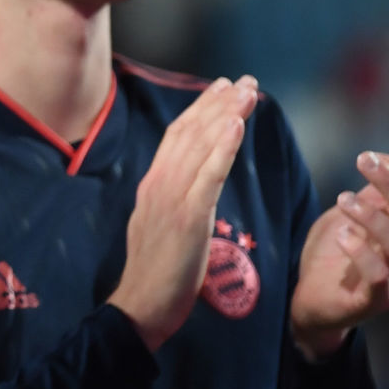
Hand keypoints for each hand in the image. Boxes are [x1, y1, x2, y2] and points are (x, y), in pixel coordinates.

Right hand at [107, 76, 258, 352]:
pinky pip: (208, 176)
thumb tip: (189, 183)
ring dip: (226, 115)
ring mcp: (171, 199)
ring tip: (248, 92)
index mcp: (153, 185)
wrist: (140, 306)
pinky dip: (222, 147)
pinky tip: (236, 126)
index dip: (201, 109)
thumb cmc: (156, 274)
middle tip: (245, 81)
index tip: (223, 89)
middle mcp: (159, 184)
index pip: (178, 136)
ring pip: (200, 146)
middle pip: (190, 132)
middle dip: (219, 103)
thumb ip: (172, 200)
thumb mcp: (160, 226)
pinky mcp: (187, 218)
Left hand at [289, 142, 388, 361]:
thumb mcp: (362, 206)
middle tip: (361, 161)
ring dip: (372, 216)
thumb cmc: (338, 249)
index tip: (369, 157)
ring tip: (342, 200)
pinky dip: (361, 253)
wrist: (310, 297)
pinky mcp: (374, 302)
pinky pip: (380, 278)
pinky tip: (342, 236)